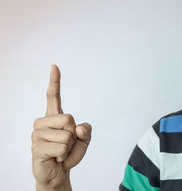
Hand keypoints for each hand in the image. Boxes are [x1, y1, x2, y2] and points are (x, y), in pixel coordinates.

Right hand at [31, 65, 91, 190]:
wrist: (59, 173)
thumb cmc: (70, 153)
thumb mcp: (85, 140)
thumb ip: (87, 130)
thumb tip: (78, 128)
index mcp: (54, 117)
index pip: (53, 96)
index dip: (54, 81)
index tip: (54, 66)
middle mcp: (43, 123)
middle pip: (69, 118)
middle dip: (74, 134)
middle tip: (66, 144)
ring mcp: (37, 135)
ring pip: (66, 135)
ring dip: (69, 147)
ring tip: (60, 152)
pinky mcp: (36, 148)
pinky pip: (61, 148)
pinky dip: (64, 155)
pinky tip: (56, 158)